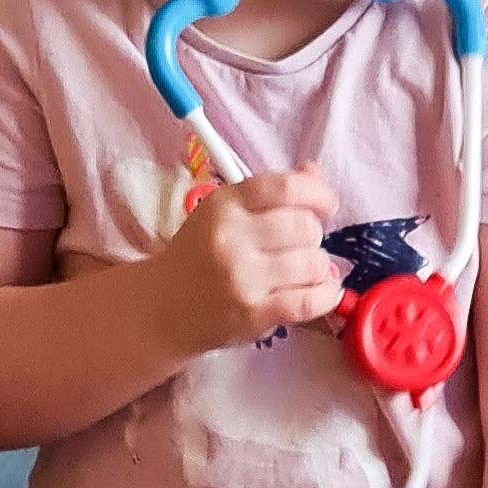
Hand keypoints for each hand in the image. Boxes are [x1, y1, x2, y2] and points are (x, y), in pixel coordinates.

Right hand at [154, 165, 346, 354]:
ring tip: (300, 271)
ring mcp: (241, 278)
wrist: (161, 308)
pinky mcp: (252, 314)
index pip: (285, 187)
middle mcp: (231, 237)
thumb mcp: (224, 212)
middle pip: (305, 226)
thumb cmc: (198, 256)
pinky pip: (309, 301)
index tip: (326, 205)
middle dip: (313, 235)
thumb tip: (314, 173)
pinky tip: (321, 291)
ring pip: (312, 263)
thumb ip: (270, 192)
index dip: (317, 193)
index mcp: (224, 204)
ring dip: (317, 267)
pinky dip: (325, 295)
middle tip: (299, 246)